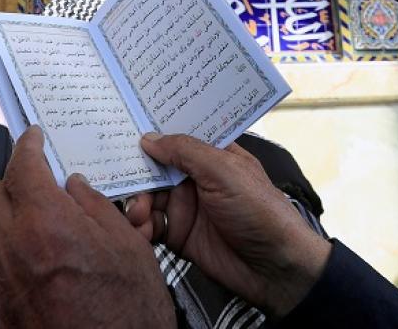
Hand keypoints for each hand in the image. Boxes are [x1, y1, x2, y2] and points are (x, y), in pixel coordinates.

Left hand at [0, 127, 174, 328]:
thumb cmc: (128, 314)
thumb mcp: (129, 247)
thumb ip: (95, 207)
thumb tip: (75, 186)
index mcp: (47, 224)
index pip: (22, 167)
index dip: (28, 146)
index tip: (34, 138)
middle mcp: (15, 249)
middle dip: (14, 180)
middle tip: (39, 177)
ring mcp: (5, 281)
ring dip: (14, 216)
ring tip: (49, 220)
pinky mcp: (3, 308)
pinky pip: (1, 264)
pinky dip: (16, 250)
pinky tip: (45, 256)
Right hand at [126, 133, 331, 318]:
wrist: (274, 269)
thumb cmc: (260, 212)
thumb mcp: (224, 171)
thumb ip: (186, 152)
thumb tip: (150, 138)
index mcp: (212, 155)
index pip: (177, 137)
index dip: (152, 133)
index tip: (123, 129)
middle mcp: (196, 178)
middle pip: (155, 168)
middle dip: (136, 173)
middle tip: (123, 182)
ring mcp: (187, 207)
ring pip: (148, 197)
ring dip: (136, 203)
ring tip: (137, 214)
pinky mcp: (179, 236)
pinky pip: (150, 226)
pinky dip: (141, 227)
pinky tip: (141, 230)